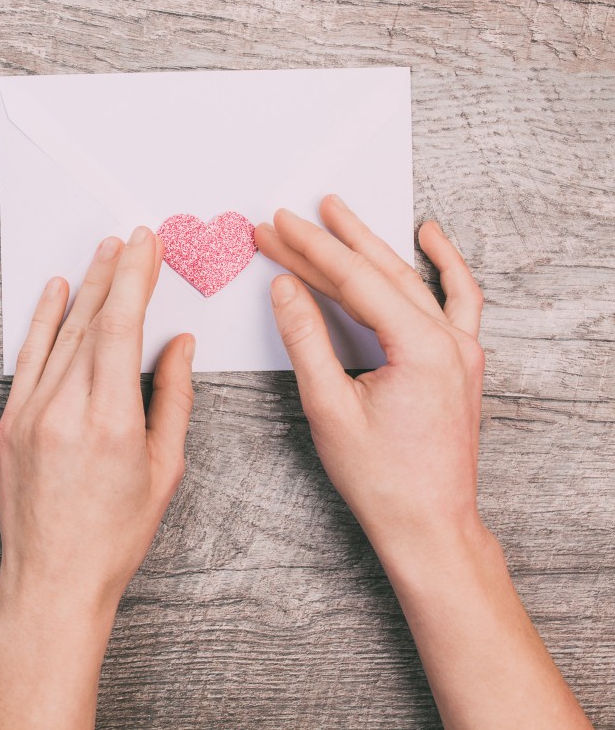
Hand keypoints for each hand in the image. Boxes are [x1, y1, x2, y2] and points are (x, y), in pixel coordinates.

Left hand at [0, 226, 194, 729]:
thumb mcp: (163, 471)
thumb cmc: (114, 536)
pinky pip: (28, 358)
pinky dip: (42, 322)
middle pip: (92, 321)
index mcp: (110, 420)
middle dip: (114, 273)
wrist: (52, 580)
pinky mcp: (8, 422)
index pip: (122, 327)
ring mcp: (29, 413)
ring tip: (102, 253)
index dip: (135, 278)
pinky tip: (56, 293)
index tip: (147, 245)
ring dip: (82, 289)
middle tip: (132, 238)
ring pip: (60, 334)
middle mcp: (64, 408)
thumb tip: (180, 345)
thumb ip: (174, 400)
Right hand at [256, 194, 485, 565]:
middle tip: (288, 218)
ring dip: (372, 245)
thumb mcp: (328, 406)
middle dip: (329, 242)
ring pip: (413, 280)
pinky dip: (443, 265)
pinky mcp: (462, 362)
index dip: (308, 250)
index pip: (354, 280)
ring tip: (339, 213)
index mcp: (420, 348)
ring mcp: (463, 350)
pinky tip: (429, 238)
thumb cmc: (382, 478)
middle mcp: (450, 341)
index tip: (275, 227)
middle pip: (379, 273)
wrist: (429, 525)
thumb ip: (305, 339)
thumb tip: (285, 287)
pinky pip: (460, 299)